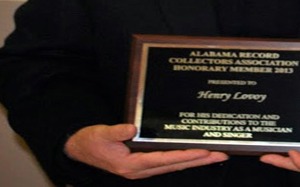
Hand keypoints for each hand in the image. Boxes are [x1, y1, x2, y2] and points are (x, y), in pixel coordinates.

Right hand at [64, 124, 227, 178]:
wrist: (79, 150)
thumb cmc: (90, 142)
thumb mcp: (101, 134)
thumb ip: (116, 132)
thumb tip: (132, 129)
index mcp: (132, 165)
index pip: (164, 160)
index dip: (185, 156)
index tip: (204, 152)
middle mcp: (140, 170)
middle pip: (175, 165)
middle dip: (199, 160)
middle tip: (220, 154)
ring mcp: (143, 169)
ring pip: (174, 165)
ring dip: (195, 160)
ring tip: (215, 155)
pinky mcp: (143, 165)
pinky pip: (168, 163)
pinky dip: (183, 159)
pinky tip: (195, 155)